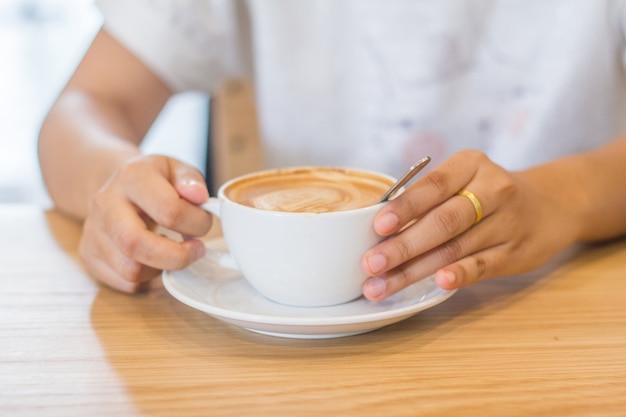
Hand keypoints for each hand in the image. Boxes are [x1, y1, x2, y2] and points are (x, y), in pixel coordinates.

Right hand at [79, 155, 212, 292]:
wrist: (116, 184)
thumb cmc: (153, 179)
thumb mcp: (175, 169)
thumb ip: (191, 180)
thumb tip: (199, 197)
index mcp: (132, 177)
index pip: (169, 209)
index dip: (197, 223)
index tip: (204, 225)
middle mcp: (106, 203)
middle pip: (136, 244)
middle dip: (176, 257)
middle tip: (196, 251)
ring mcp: (93, 231)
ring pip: (129, 270)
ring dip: (162, 269)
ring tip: (174, 252)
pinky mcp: (90, 254)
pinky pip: (123, 282)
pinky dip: (147, 279)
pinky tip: (156, 260)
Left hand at [360, 150, 581, 300]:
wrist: (551, 204)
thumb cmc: (487, 192)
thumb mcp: (464, 179)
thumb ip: (429, 198)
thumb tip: (378, 230)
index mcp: (470, 165)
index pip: (433, 185)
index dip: (404, 207)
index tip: (377, 227)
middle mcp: (492, 190)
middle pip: (442, 221)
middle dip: (402, 246)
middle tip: (370, 264)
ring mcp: (506, 223)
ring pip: (455, 248)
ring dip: (415, 270)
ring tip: (382, 284)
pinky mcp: (515, 253)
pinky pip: (483, 265)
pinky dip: (459, 274)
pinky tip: (439, 283)